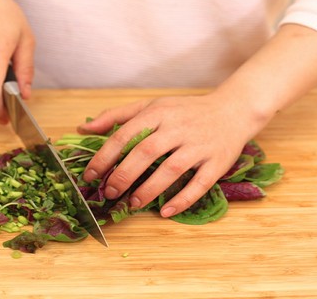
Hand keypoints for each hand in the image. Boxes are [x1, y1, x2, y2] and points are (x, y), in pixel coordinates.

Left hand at [78, 92, 270, 216]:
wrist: (233, 110)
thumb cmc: (185, 111)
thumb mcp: (152, 105)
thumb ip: (117, 116)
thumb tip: (83, 129)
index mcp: (158, 113)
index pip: (125, 135)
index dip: (104, 157)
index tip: (90, 176)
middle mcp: (178, 128)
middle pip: (145, 152)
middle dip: (124, 175)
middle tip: (110, 193)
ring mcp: (199, 146)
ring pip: (171, 169)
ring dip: (149, 189)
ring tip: (133, 204)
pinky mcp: (217, 162)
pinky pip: (199, 184)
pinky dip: (182, 200)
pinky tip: (165, 212)